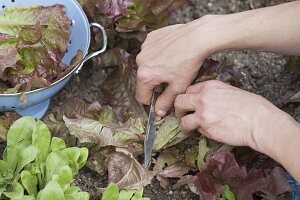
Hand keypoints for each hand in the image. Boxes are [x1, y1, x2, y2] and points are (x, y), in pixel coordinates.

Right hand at [135, 17, 216, 115]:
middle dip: (155, 82)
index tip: (162, 97)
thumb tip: (159, 112)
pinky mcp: (150, 38)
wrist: (197, 37)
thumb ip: (166, 102)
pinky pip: (151, 52)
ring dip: (156, 68)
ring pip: (147, 65)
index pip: (141, 97)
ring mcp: (144, 48)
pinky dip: (158, 54)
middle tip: (171, 78)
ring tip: (172, 64)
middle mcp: (140, 61)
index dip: (152, 100)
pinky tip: (171, 52)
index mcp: (144, 76)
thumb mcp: (178, 87)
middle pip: (144, 80)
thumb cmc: (188, 63)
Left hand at [174, 80, 291, 151]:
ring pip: (182, 120)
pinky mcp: (206, 129)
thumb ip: (213, 93)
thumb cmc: (251, 106)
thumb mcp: (230, 91)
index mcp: (209, 86)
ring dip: (184, 124)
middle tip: (182, 115)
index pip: (188, 90)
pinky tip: (208, 131)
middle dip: (178, 110)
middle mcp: (202, 98)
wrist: (259, 121)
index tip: (189, 105)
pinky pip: (196, 130)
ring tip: (188, 128)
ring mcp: (202, 114)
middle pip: (179, 102)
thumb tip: (204, 100)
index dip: (187, 99)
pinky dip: (199, 131)